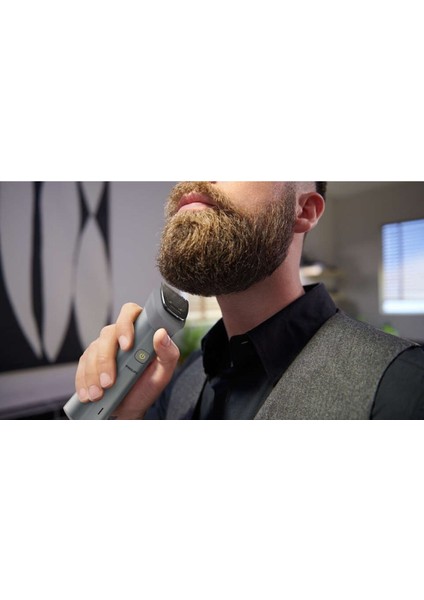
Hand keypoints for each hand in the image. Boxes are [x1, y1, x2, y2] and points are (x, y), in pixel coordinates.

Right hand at [74, 302, 179, 418]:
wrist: (130, 407)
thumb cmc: (147, 386)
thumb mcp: (163, 373)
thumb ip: (168, 353)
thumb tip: (161, 333)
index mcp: (139, 332)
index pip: (130, 313)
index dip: (125, 325)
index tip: (126, 346)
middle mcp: (118, 336)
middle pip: (107, 335)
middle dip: (106, 361)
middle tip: (109, 383)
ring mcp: (102, 347)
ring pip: (91, 352)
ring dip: (93, 375)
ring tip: (98, 395)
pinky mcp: (88, 361)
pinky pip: (81, 366)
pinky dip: (83, 382)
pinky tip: (87, 395)